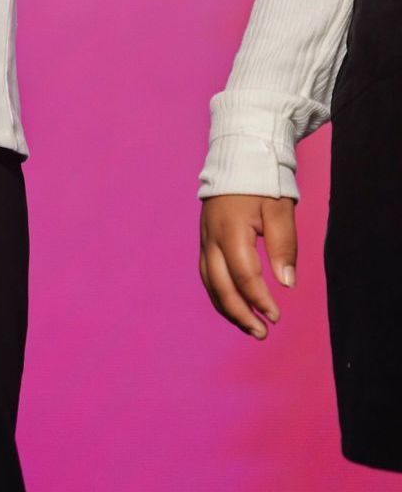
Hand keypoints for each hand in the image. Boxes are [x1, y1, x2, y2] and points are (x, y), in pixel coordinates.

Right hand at [199, 193, 296, 339]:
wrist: (237, 158)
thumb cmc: (262, 183)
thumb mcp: (279, 209)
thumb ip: (283, 245)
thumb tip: (286, 283)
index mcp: (230, 230)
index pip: (243, 275)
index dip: (259, 299)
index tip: (276, 316)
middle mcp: (211, 238)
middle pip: (221, 285)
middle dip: (240, 313)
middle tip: (262, 333)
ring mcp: (204, 239)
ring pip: (210, 282)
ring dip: (228, 308)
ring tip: (249, 326)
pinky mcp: (205, 240)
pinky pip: (208, 273)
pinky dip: (220, 293)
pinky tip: (235, 305)